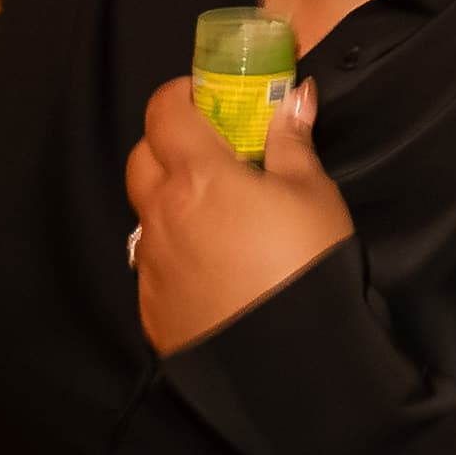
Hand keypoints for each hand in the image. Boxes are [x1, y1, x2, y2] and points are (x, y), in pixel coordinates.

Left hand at [125, 74, 355, 353]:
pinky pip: (153, 261)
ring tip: (217, 216)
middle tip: (211, 153)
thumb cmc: (306, 262)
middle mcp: (162, 214)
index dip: (180, 96)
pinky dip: (174, 250)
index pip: (164, 112)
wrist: (289, 359)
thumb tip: (295, 97)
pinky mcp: (152, 306)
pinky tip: (213, 266)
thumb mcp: (313, 194)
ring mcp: (151, 262)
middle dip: (169, 145)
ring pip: (146, 213)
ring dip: (170, 201)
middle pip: (142, 158)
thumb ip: (293, 142)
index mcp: (199, 176)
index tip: (206, 97)